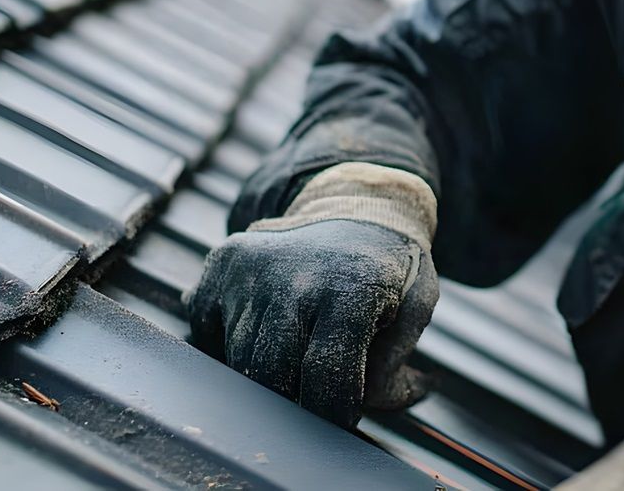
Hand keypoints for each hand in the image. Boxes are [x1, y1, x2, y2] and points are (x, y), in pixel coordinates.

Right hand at [188, 215, 438, 427]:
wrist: (358, 204)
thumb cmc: (389, 267)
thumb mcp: (416, 308)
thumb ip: (393, 369)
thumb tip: (366, 411)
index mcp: (350, 290)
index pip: (325, 377)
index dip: (332, 413)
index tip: (340, 418)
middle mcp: (293, 277)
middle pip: (271, 375)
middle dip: (292, 398)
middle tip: (314, 394)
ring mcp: (251, 269)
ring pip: (239, 357)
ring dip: (265, 372)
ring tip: (297, 352)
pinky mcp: (222, 265)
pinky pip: (208, 329)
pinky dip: (230, 343)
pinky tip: (267, 327)